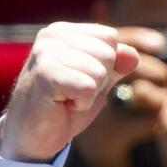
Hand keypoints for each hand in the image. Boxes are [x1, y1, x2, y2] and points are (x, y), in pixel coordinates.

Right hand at [0, 23, 138, 162]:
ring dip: (90, 94)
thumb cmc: (64, 106)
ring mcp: (46, 52)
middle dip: (99, 81)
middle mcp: (53, 35)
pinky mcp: (45, 73)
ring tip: (66, 98)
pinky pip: (88, 87)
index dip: (106, 65)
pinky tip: (62, 104)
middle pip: (108, 53)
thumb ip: (117, 65)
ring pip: (100, 71)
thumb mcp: (98, 81)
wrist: (33, 135)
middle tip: (73, 92)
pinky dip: (82, 103)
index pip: (110, 37)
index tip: (81, 79)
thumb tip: (133, 55)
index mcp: (64, 31)